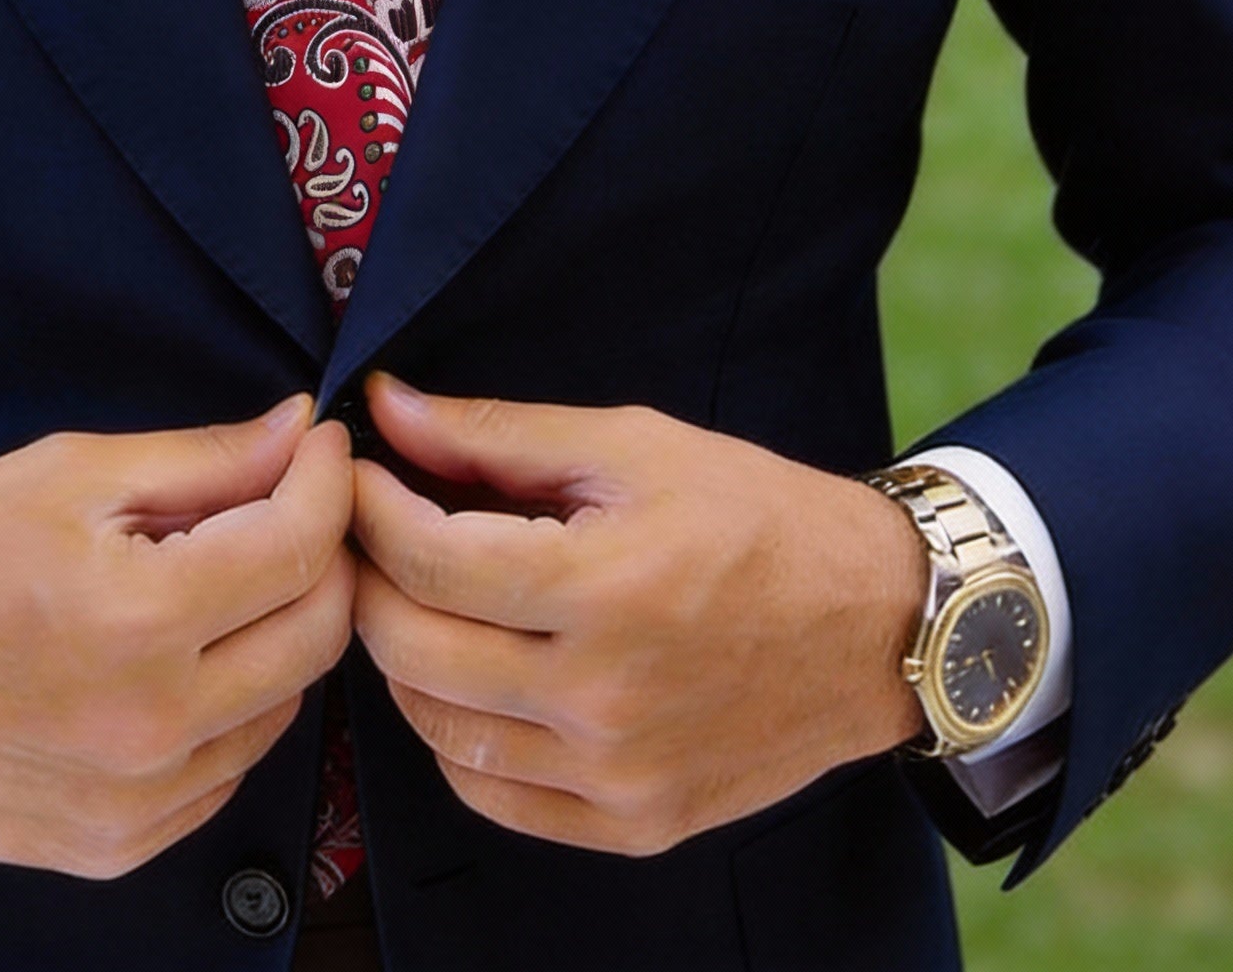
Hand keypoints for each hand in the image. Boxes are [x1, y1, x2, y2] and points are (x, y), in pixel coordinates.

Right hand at [0, 396, 354, 877]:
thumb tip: (297, 433)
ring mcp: (137, 801)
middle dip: (325, 555)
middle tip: (293, 505)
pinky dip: (232, 707)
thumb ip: (201, 459)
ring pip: (285, 706)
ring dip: (279, 632)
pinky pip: (228, 769)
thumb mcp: (69, 473)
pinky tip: (184, 659)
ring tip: (224, 581)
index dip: (327, 482)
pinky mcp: (118, 846)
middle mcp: (151, 724)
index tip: (321, 447)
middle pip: (318, 634)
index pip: (299, 547)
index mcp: (138, 619)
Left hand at [350, 375, 925, 856]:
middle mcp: (605, 697)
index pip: (429, 559)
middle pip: (413, 647)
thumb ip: (499, 435)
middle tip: (371, 529)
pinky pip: (490, 794)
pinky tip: (470, 675)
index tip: (356, 472)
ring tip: (418, 595)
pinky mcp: (633, 824)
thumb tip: (390, 409)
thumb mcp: (633, 445)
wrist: (876, 626)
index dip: (369, 507)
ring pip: (436, 728)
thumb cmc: (757, 517)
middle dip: (369, 576)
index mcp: (606, 588)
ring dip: (402, 655)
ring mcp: (617, 774)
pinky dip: (455, 735)